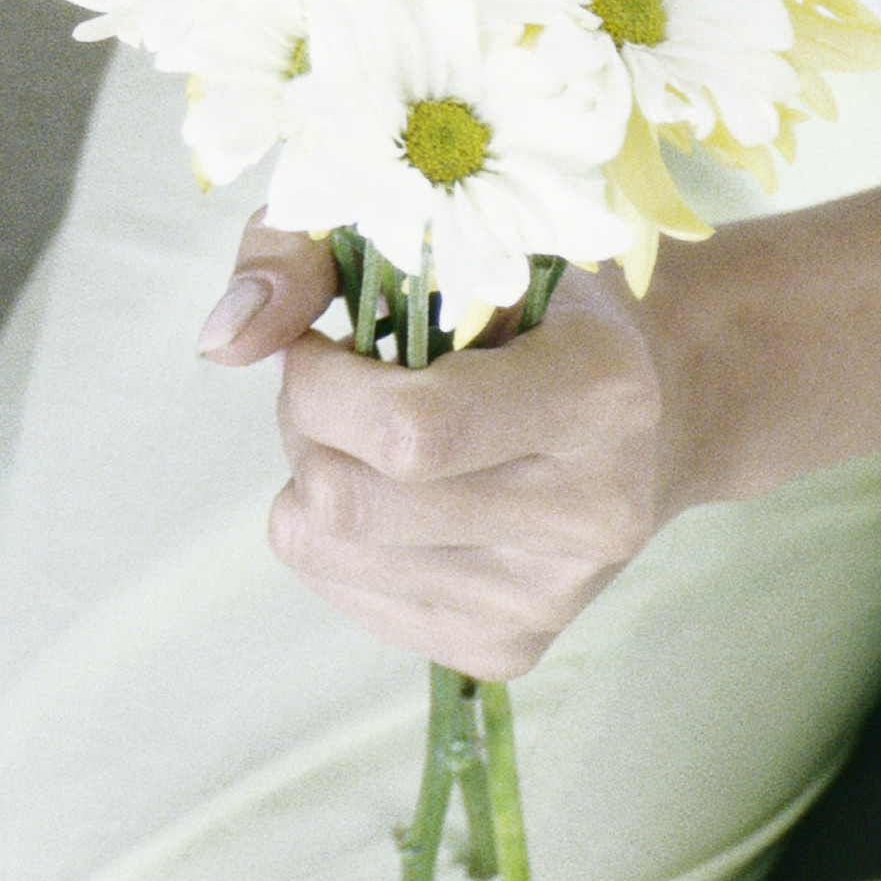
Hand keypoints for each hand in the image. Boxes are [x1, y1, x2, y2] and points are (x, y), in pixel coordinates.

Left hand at [200, 224, 687, 682]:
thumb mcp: (439, 232)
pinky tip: (398, 491)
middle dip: (303, 424)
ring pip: (327, 551)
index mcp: (599, 392)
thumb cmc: (529, 296)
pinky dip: (335, 532)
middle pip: (350, 501)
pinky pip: (343, 594)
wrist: (659, 410)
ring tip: (369, 435)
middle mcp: (590, 512)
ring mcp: (550, 596)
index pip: (412, 432)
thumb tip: (221, 341)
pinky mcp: (509, 648)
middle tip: (335, 383)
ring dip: (311, 474)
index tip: (322, 340)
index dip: (321, 382)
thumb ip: (311, 253)